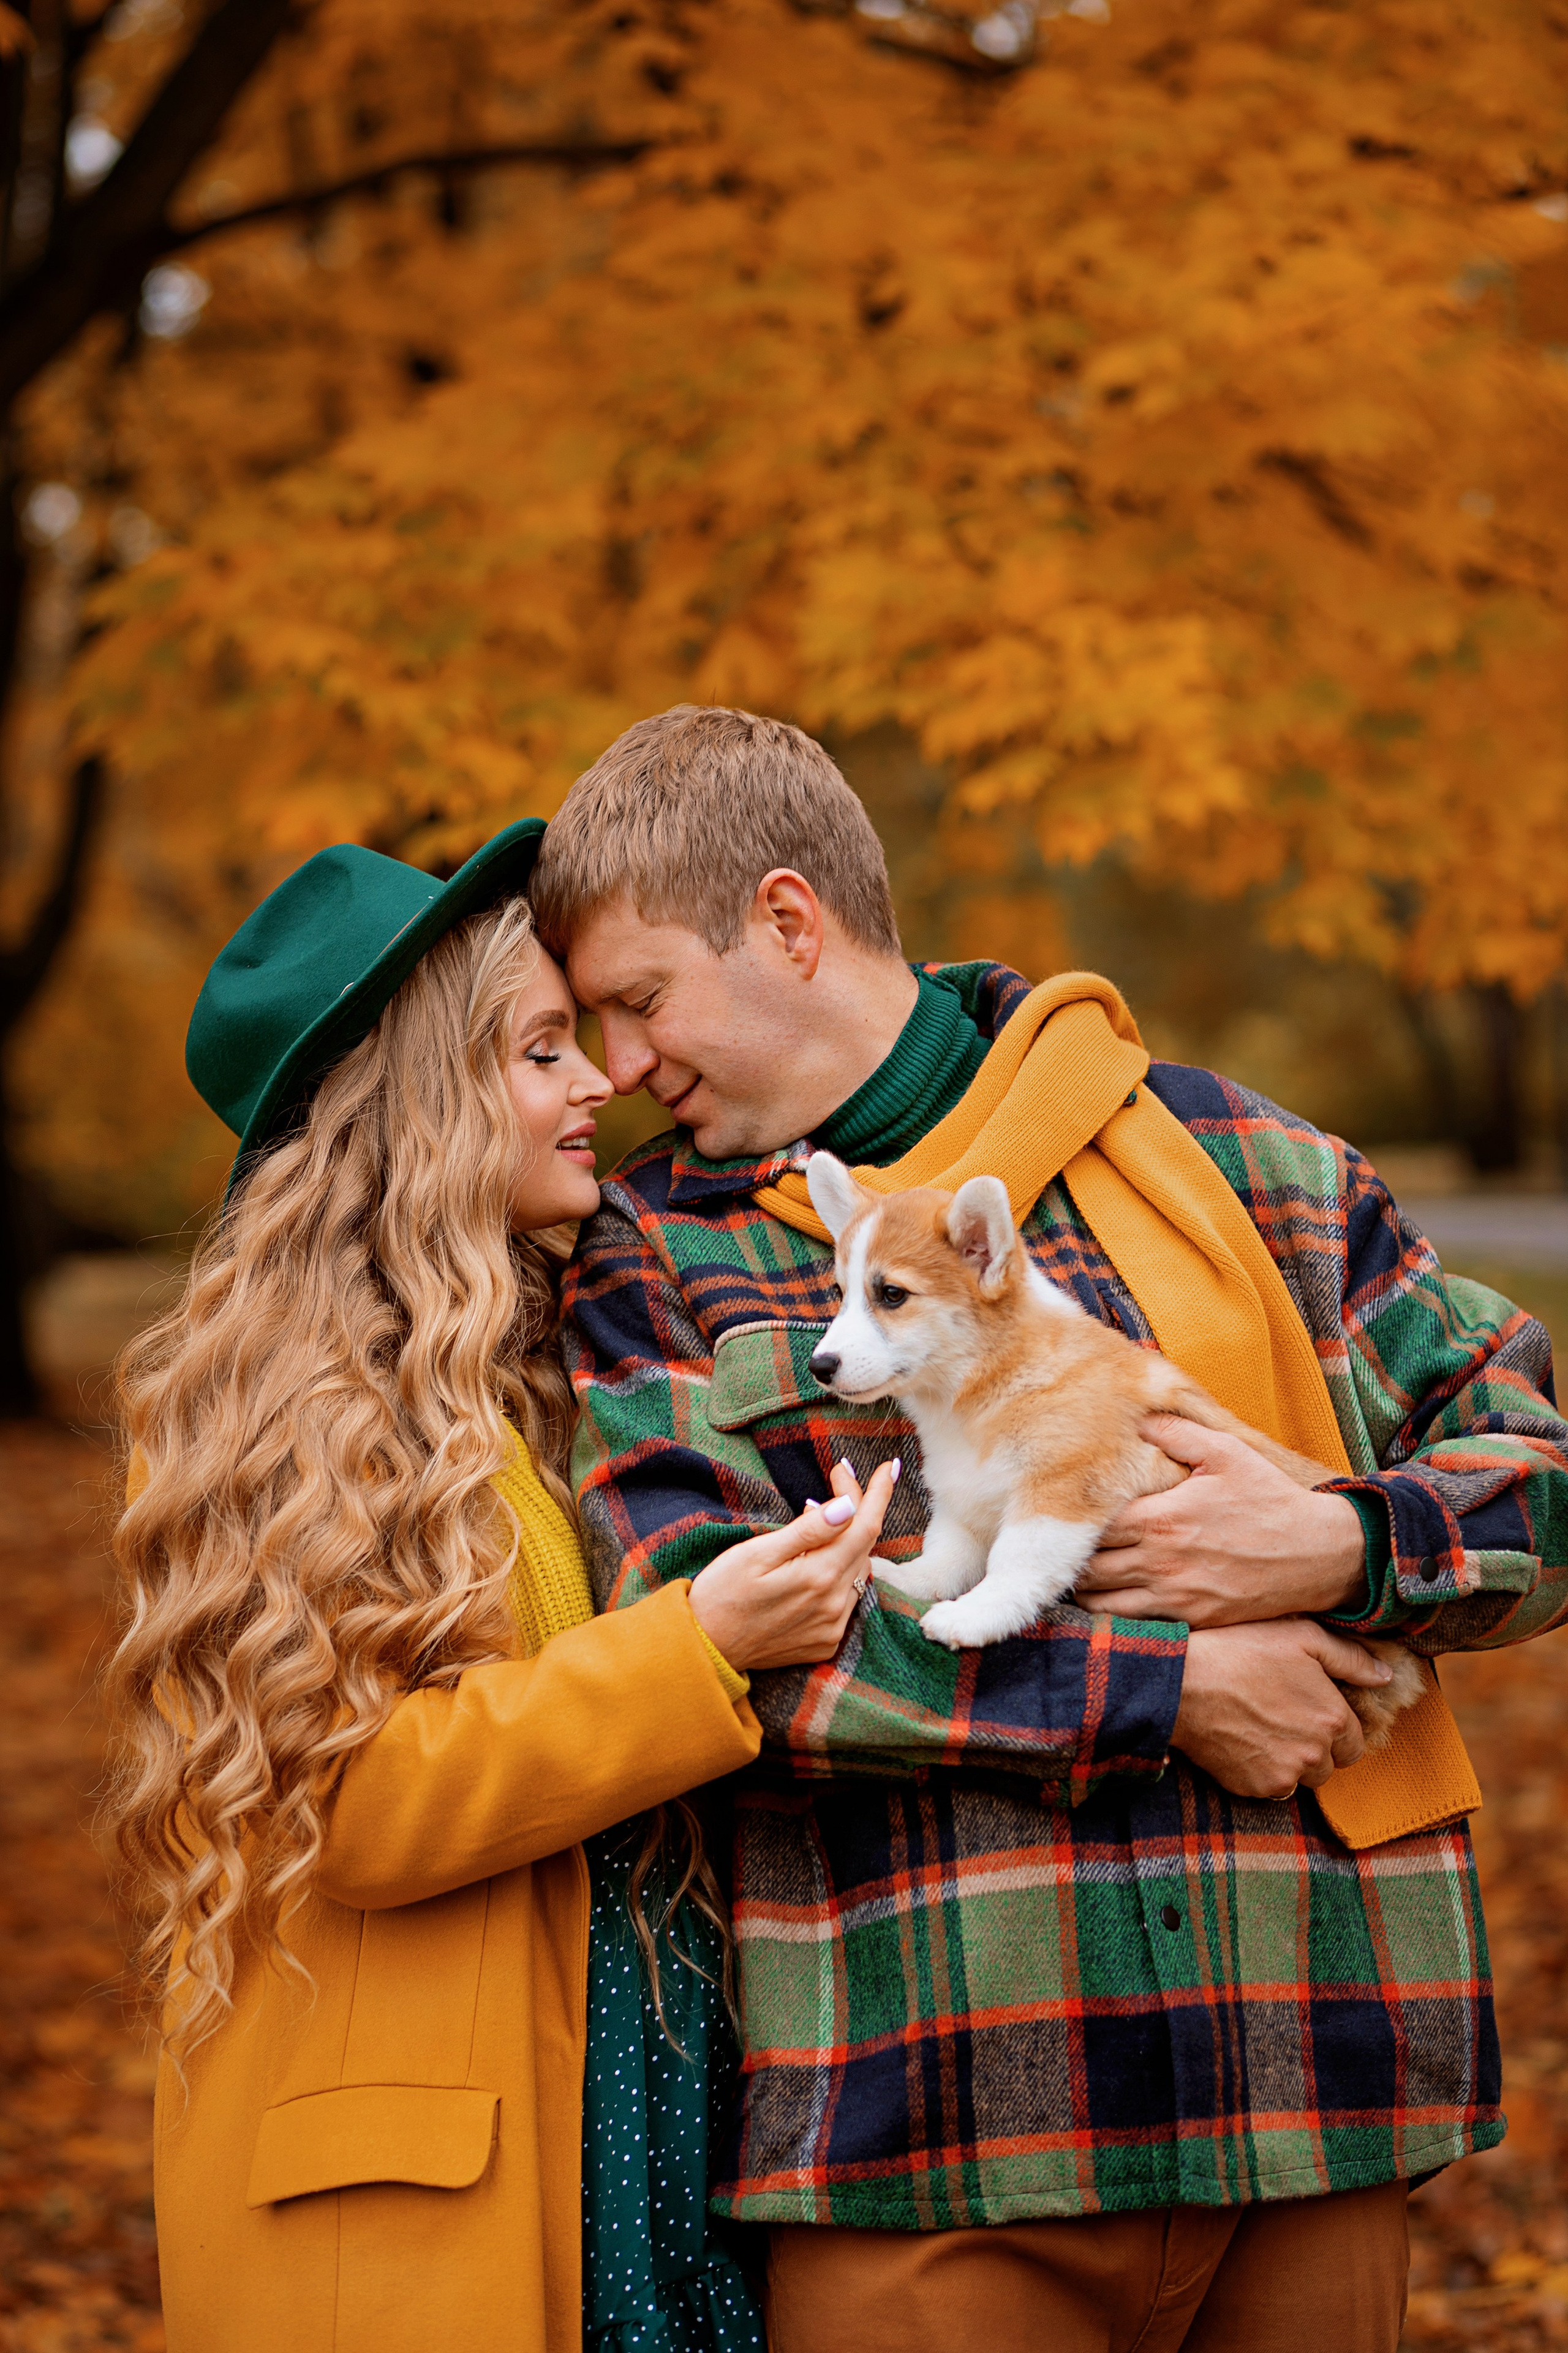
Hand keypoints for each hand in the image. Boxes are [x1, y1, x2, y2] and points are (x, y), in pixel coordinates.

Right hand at [688, 1458, 896, 1670]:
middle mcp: (834, 1605)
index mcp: (818, 1577)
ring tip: (819, 1515)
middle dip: (858, 1508)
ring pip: (858, 1570)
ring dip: (848, 1540)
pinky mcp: (826, 1641)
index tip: (888, 1466)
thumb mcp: (756, 1553)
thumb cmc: (722, 1593)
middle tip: (837, 1479)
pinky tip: (816, 1560)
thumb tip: (849, 1507)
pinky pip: (846, 1597)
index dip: (878, 1494)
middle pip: (864, 1545)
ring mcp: (832, 1627)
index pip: (865, 1527)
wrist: (705, 1648)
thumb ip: (807, 1531)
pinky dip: (839, 1571)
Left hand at [1076, 1417, 1365, 1626]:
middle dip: (1071, 1561)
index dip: (1071, 1524)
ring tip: (1084, 1577)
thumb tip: (1137, 1419)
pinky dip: (1117, 1618)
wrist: (1319, 1553)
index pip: (1091, 1528)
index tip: (1066, 1517)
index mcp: (1160, 1519)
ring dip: (1087, 1593)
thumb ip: (1175, 1433)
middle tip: (1066, 1549)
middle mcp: (1160, 1562)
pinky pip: (1137, 1626)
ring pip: (1102, 1606)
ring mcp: (1176, 1597)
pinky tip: (1115, 1601)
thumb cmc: (1270, 1498)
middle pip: (1087, 1571)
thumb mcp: (1226, 1453)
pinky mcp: (1193, 1620)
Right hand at [1172, 1618, 1393, 1797]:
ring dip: (1290, 1762)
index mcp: (1332, 1718)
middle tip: (1284, 1717)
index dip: (1334, 1727)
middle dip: (1315, 1747)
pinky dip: (1261, 1770)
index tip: (1310, 1710)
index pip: (1354, 1743)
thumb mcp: (1301, 1637)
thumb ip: (1351, 1658)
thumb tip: (1385, 1676)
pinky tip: (1243, 1740)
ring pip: (1301, 1779)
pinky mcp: (1253, 1788)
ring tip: (1262, 1728)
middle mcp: (1315, 1754)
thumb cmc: (1241, 1650)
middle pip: (1329, 1765)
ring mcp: (1284, 1775)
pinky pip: (1270, 1787)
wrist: (1181, 1682)